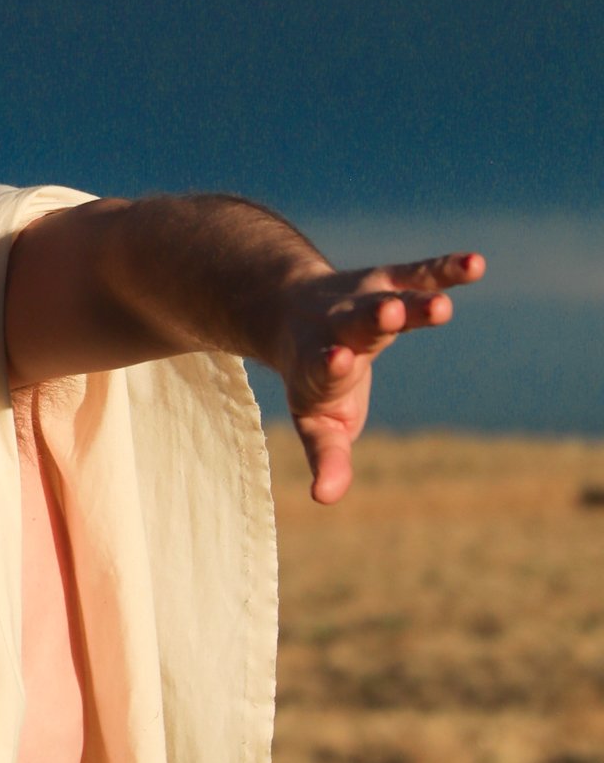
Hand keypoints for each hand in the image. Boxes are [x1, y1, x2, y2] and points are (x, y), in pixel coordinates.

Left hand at [278, 251, 484, 504]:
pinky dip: (446, 270)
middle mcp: (337, 326)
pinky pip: (420, 273)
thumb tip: (326, 497)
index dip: (330, 362)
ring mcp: (365, 301)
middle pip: (356, 322)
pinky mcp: (391, 281)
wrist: (288, 310)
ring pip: (390, 297)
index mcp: (316, 363)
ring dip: (415, 303)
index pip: (322, 362)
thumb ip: (326, 456)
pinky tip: (475, 265)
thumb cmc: (314, 379)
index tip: (337, 358)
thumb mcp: (316, 421)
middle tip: (389, 313)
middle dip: (373, 319)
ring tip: (442, 306)